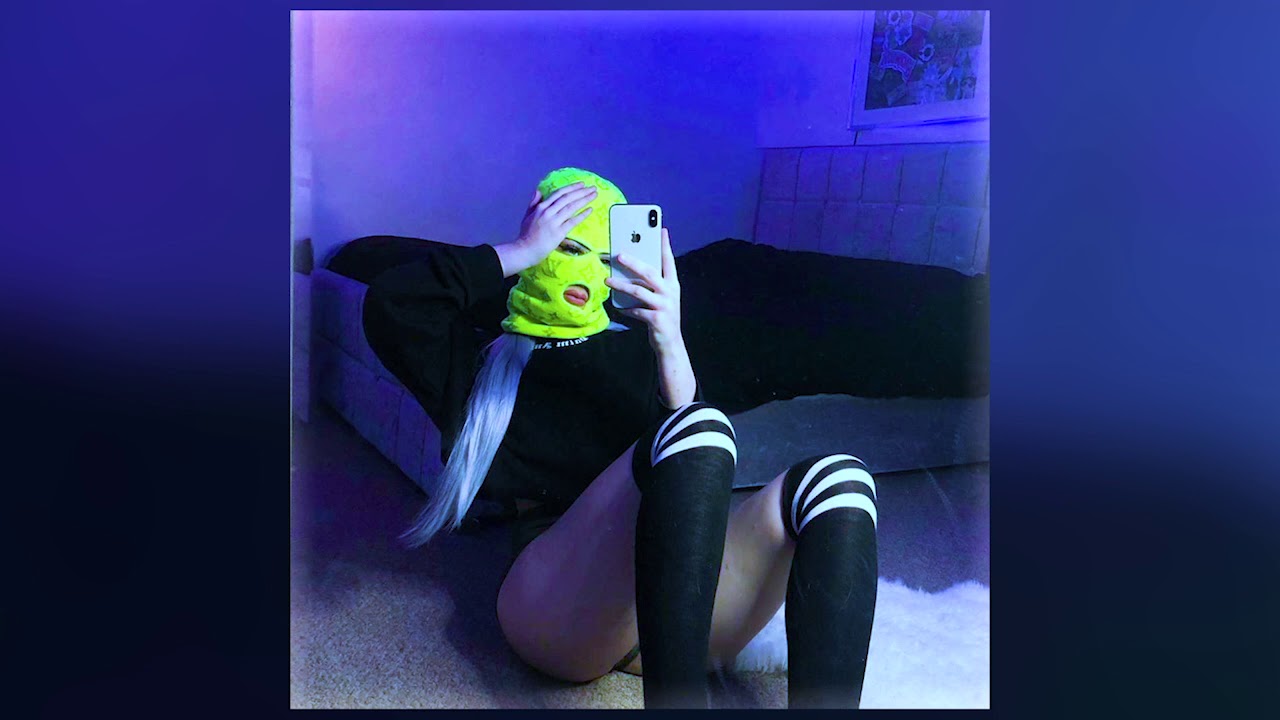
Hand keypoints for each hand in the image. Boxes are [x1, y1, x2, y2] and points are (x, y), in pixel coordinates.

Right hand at [499, 182, 596, 275]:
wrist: (524, 250)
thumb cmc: (526, 235)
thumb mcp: (527, 216)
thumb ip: (533, 203)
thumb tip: (538, 191)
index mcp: (541, 207)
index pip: (559, 193)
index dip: (571, 188)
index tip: (581, 184)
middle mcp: (548, 212)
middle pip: (567, 198)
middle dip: (581, 191)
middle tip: (592, 187)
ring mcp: (553, 222)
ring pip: (571, 207)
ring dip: (584, 199)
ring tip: (594, 195)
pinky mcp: (558, 233)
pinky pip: (572, 221)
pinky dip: (582, 215)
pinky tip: (590, 209)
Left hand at [605, 227, 682, 354]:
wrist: (671, 344)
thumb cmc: (662, 316)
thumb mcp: (661, 298)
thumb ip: (651, 285)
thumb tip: (630, 270)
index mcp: (672, 284)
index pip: (669, 261)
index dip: (665, 245)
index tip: (661, 230)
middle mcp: (670, 292)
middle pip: (650, 272)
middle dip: (634, 262)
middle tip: (619, 255)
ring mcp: (664, 306)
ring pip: (639, 291)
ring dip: (621, 285)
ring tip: (608, 280)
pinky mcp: (657, 319)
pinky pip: (636, 311)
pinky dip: (625, 309)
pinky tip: (617, 307)